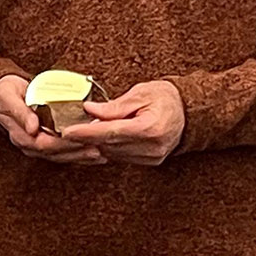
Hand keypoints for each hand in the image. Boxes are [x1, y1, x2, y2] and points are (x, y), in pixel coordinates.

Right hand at [0, 74, 106, 164]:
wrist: (3, 93)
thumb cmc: (6, 93)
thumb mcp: (9, 97)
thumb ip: (21, 112)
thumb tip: (33, 128)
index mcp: (20, 135)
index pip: (44, 145)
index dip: (63, 144)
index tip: (80, 140)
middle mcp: (29, 144)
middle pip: (56, 154)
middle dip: (77, 153)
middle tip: (98, 149)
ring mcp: (38, 145)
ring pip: (62, 156)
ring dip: (81, 156)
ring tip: (102, 154)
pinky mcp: (46, 142)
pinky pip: (64, 152)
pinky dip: (79, 153)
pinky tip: (94, 152)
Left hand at [61, 80, 184, 164]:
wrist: (189, 112)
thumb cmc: (165, 98)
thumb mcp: (140, 93)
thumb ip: (114, 106)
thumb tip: (90, 110)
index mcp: (150, 128)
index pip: (111, 133)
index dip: (86, 133)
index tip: (67, 132)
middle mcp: (152, 147)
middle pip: (109, 146)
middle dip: (86, 138)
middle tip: (67, 130)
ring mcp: (152, 158)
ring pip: (112, 154)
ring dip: (96, 144)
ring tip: (83, 131)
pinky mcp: (150, 162)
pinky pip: (121, 157)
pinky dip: (108, 148)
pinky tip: (100, 138)